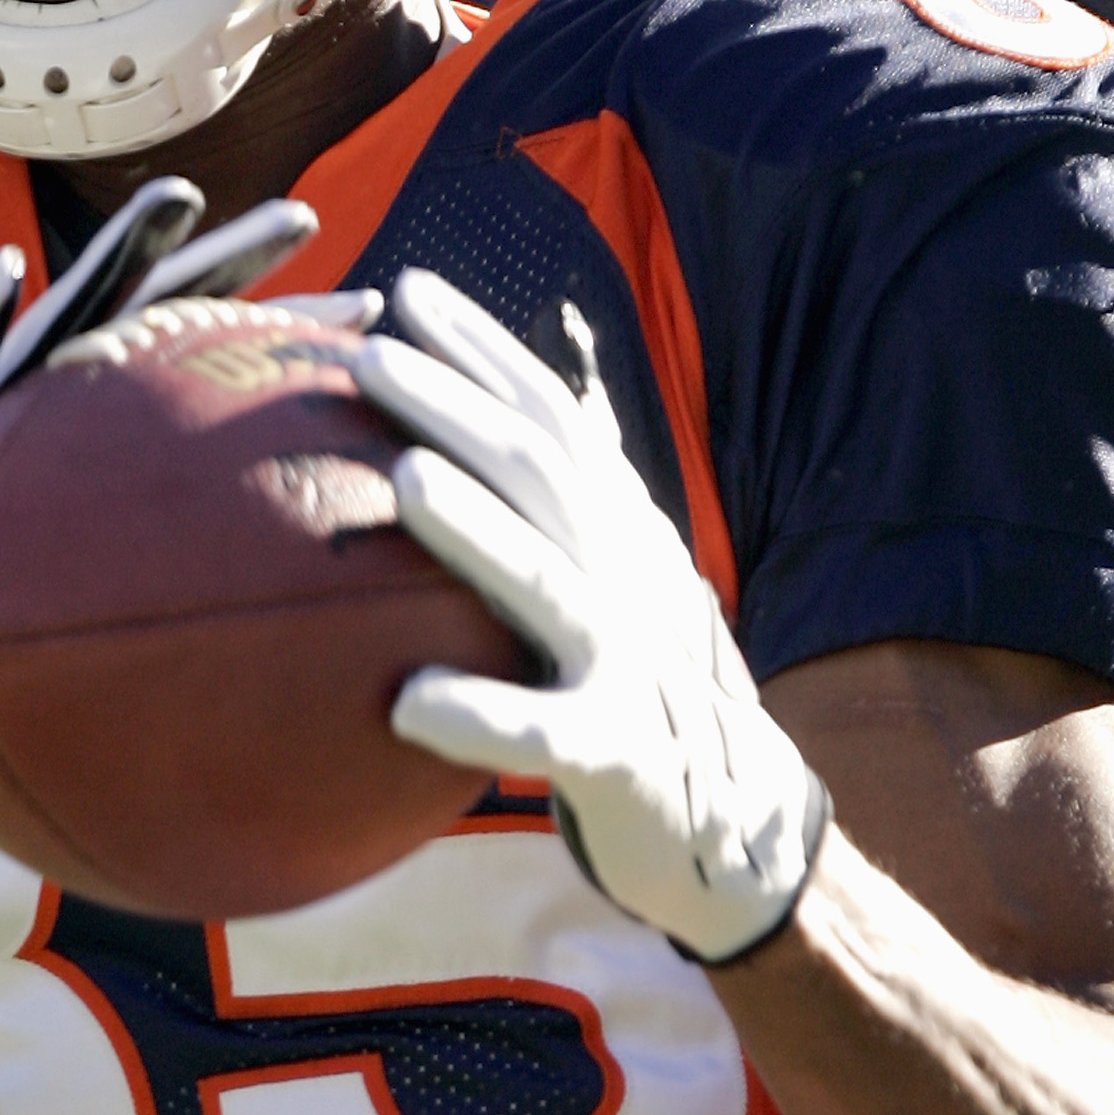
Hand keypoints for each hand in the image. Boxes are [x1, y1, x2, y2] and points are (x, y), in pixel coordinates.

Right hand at [0, 178, 335, 829]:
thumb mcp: (90, 662)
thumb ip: (171, 629)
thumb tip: (302, 664)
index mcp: (95, 457)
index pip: (206, 379)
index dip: (283, 337)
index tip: (376, 309)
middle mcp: (42, 422)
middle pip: (149, 321)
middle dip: (225, 263)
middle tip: (307, 216)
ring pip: (54, 322)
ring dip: (113, 257)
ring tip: (176, 201)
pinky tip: (8, 278)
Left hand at [355, 269, 827, 963]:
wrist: (742, 825)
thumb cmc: (643, 694)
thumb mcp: (611, 586)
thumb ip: (558, 515)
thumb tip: (476, 431)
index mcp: (616, 532)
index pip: (551, 417)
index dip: (484, 350)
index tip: (406, 290)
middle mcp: (626, 578)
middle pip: (541, 473)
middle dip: (458, 405)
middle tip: (371, 356)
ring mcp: (626, 661)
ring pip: (546, 584)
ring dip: (476, 529)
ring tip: (404, 481)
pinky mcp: (617, 752)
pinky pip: (544, 735)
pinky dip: (479, 718)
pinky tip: (406, 705)